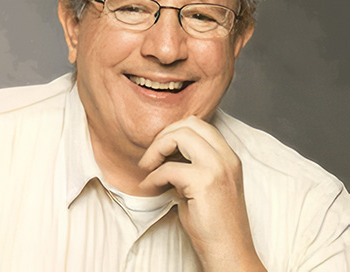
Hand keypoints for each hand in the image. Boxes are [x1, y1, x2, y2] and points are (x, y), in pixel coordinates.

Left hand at [139, 116, 265, 271]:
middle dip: (164, 135)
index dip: (174, 130)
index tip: (160, 149)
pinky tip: (150, 187)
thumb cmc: (213, 223)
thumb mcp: (206, 184)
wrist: (230, 254)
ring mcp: (218, 168)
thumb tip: (165, 151)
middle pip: (189, 124)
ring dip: (157, 148)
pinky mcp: (206, 183)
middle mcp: (227, 157)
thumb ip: (192, 164)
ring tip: (147, 167)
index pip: (199, 123)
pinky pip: (169, 168)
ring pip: (181, 135)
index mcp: (228, 156)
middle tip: (151, 157)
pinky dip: (153, 176)